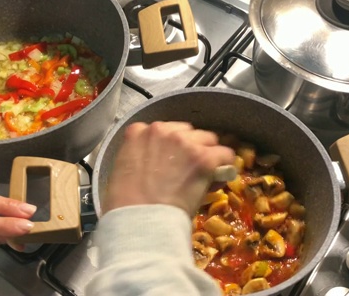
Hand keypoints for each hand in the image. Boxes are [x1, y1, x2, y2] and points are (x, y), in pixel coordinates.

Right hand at [103, 121, 234, 215]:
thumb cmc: (125, 204)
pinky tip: (216, 180)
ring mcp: (184, 142)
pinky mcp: (203, 158)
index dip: (170, 146)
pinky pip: (225, 154)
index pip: (162, 130)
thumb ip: (140, 156)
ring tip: (202, 175)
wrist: (140, 219)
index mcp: (137, 132)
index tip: (171, 161)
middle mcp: (161, 130)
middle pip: (187, 131)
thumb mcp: (123, 169)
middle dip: (189, 147)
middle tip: (187, 169)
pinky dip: (224, 166)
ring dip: (206, 154)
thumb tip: (161, 164)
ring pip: (208, 140)